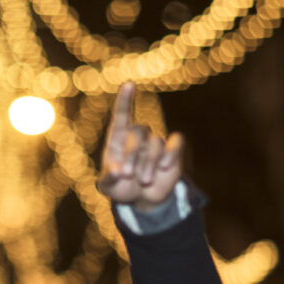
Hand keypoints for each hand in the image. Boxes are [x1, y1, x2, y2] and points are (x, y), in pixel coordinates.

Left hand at [98, 82, 182, 210]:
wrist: (143, 198)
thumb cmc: (121, 187)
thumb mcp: (108, 187)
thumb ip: (108, 179)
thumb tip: (116, 171)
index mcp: (118, 138)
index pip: (122, 115)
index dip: (125, 100)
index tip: (128, 84)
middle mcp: (137, 136)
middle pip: (138, 132)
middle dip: (131, 154)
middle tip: (127, 175)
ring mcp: (156, 142)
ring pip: (155, 142)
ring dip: (148, 163)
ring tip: (144, 181)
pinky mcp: (173, 151)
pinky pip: (176, 142)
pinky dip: (171, 153)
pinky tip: (164, 167)